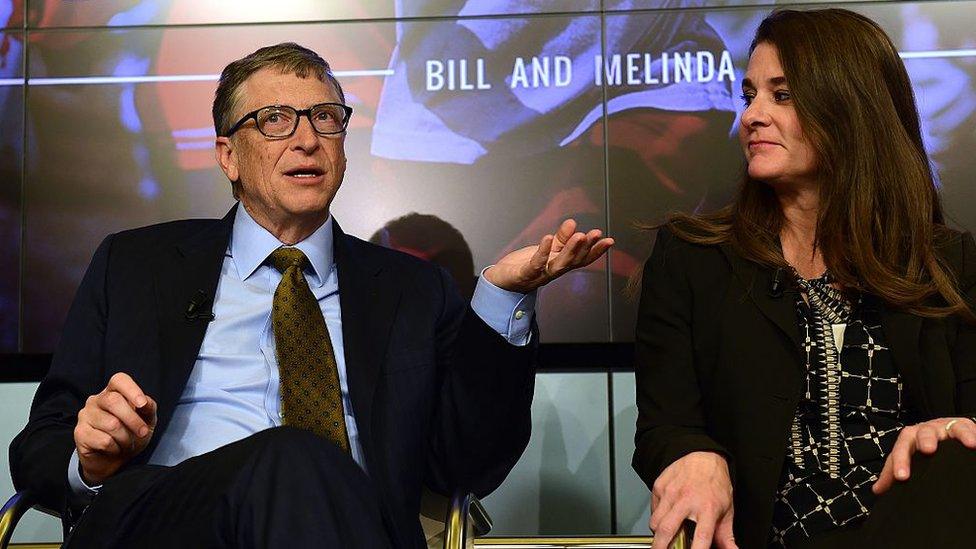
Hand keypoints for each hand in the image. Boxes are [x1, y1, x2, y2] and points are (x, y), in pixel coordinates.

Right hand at [74, 372, 156, 484]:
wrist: (114, 460)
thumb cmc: (131, 435)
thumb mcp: (146, 420)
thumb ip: (148, 409)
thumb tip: (146, 402)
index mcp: (113, 392)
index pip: (119, 380)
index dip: (132, 390)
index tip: (142, 404)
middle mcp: (96, 400)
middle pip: (114, 401)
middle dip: (133, 420)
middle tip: (143, 432)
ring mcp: (85, 416)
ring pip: (111, 424)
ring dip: (126, 438)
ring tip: (126, 443)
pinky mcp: (80, 433)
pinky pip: (104, 441)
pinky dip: (116, 448)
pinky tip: (114, 448)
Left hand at [483, 219, 613, 293]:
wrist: (501, 281)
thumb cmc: (525, 265)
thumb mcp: (547, 249)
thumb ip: (560, 238)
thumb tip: (573, 224)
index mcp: (560, 264)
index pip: (582, 259)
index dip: (596, 251)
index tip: (609, 241)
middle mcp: (553, 271)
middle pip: (573, 261)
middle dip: (584, 247)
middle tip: (594, 234)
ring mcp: (540, 274)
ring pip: (558, 264)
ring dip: (570, 250)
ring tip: (579, 235)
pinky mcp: (524, 275)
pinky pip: (535, 264)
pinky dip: (542, 252)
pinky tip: (548, 239)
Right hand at [650, 451, 736, 548]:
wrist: (702, 456)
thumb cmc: (715, 482)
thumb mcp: (726, 509)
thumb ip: (726, 535)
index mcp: (708, 507)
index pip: (702, 536)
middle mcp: (687, 500)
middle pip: (668, 529)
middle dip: (660, 546)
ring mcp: (671, 493)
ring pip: (656, 521)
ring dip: (657, 533)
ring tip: (662, 537)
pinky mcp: (659, 487)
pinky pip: (653, 509)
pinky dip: (656, 517)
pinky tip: (664, 516)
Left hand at [872, 417, 975, 494]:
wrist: (939, 433)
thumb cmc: (919, 449)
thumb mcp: (907, 458)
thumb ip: (892, 473)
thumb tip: (878, 490)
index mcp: (909, 439)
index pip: (901, 448)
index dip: (900, 461)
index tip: (902, 477)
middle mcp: (926, 430)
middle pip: (923, 433)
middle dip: (925, 440)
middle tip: (928, 450)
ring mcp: (945, 427)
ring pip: (949, 427)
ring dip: (958, 434)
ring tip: (967, 444)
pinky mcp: (962, 426)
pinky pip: (967, 428)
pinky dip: (973, 434)